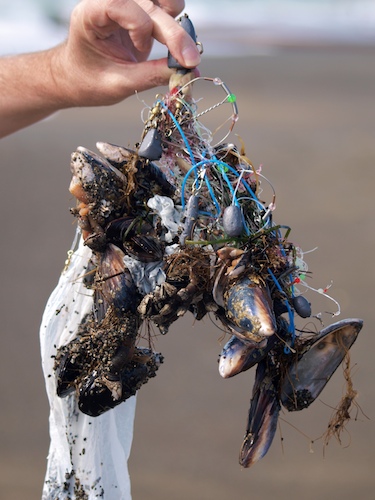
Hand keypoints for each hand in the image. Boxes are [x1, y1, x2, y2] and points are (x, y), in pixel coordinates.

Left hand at [52, 0, 200, 106]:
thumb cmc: (88, 80)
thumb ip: (151, 76)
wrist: (78, 76)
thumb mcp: (118, 84)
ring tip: (168, 49)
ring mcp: (127, 3)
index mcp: (91, 14)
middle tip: (190, 62)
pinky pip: (167, 4)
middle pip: (150, 5)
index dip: (142, 29)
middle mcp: (109, 1)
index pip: (123, 6)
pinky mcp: (139, 9)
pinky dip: (174, 22)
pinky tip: (168, 41)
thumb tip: (186, 74)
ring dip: (174, 23)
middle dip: (174, 34)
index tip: (147, 54)